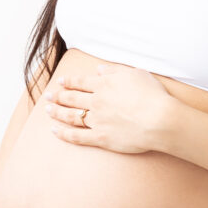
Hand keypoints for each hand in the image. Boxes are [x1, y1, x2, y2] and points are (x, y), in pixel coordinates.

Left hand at [43, 62, 176, 152]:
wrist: (159, 119)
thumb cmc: (152, 95)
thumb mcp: (136, 74)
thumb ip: (115, 70)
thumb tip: (99, 69)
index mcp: (104, 84)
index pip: (81, 81)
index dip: (69, 81)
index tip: (61, 81)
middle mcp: (97, 101)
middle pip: (71, 97)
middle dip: (58, 95)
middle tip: (48, 95)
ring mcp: (97, 120)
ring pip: (70, 115)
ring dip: (57, 111)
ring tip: (47, 109)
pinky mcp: (100, 138)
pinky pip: (77, 136)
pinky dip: (63, 133)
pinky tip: (54, 130)